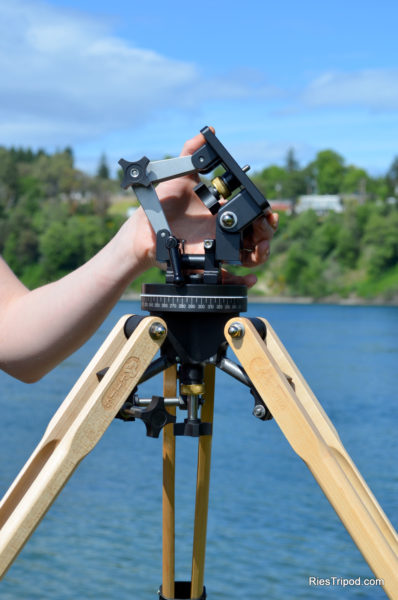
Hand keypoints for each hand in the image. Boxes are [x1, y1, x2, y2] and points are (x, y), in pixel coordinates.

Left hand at [127, 129, 278, 286]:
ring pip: (250, 255)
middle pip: (257, 234)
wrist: (144, 229)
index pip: (251, 212)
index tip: (268, 213)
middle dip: (267, 233)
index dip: (264, 214)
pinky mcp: (210, 265)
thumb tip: (209, 131)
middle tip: (266, 229)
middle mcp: (224, 229)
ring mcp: (219, 248)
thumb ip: (192, 152)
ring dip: (261, 254)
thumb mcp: (177, 174)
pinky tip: (249, 279)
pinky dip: (243, 282)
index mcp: (222, 210)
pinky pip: (231, 278)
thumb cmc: (160, 203)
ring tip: (260, 250)